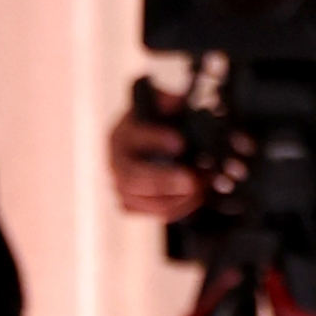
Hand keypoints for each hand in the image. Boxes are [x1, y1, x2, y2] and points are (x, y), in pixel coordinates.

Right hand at [109, 95, 205, 222]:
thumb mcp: (166, 105)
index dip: (155, 140)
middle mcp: (116, 161)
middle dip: (162, 182)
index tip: (181, 143)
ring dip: (172, 199)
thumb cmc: (162, 121)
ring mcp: (120, 185)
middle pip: (130, 178)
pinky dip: (175, 208)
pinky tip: (196, 198)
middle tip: (191, 181)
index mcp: (123, 133)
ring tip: (200, 189)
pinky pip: (149, 212)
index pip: (133, 138)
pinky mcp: (131, 203)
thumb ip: (170, 102)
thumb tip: (177, 103)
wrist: (155, 141)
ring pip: (139, 201)